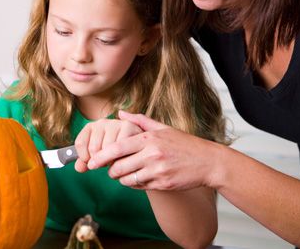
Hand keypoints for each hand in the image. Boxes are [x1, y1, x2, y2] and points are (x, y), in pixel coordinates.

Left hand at [87, 110, 217, 190]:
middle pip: (118, 167)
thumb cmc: (184, 144)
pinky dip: (136, 184)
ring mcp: (157, 170)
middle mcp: (152, 154)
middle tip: (110, 170)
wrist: (208, 162)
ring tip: (125, 174)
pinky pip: (140, 187)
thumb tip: (120, 114)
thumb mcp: (163, 128)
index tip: (92, 161)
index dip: (101, 156)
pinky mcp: (162, 184)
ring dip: (122, 179)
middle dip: (110, 171)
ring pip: (127, 179)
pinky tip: (140, 178)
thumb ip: (140, 120)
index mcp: (149, 139)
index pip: (117, 148)